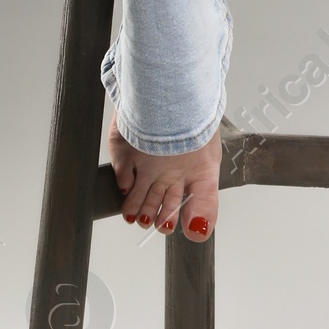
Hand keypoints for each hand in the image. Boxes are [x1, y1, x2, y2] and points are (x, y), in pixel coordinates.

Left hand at [108, 114, 219, 238]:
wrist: (172, 97)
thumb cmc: (195, 127)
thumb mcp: (208, 171)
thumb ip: (205, 204)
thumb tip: (199, 232)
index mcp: (188, 171)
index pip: (177, 201)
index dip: (170, 216)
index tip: (165, 225)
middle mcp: (165, 167)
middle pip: (155, 198)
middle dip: (150, 214)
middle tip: (149, 222)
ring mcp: (144, 157)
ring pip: (136, 190)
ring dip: (134, 205)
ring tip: (135, 216)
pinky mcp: (125, 147)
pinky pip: (120, 169)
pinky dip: (122, 180)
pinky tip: (127, 186)